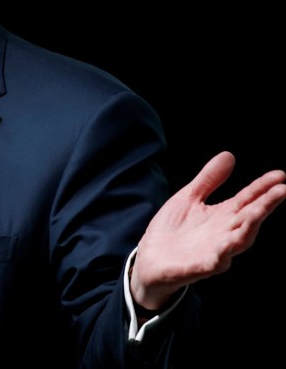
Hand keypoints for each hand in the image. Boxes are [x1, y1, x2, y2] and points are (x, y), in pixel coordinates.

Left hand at [131, 151, 285, 309]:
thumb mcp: (189, 198)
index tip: (280, 175)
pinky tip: (226, 248)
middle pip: (249, 218)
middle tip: (281, 190)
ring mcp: (214, 252)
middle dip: (264, 205)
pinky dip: (220, 256)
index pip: (247, 199)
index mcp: (223, 216)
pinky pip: (212, 263)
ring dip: (249, 227)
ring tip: (258, 211)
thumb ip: (209, 179)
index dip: (263, 188)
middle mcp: (224, 234)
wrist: (150, 260)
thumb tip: (229, 155)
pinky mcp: (198, 267)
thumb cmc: (173, 230)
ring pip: (238, 241)